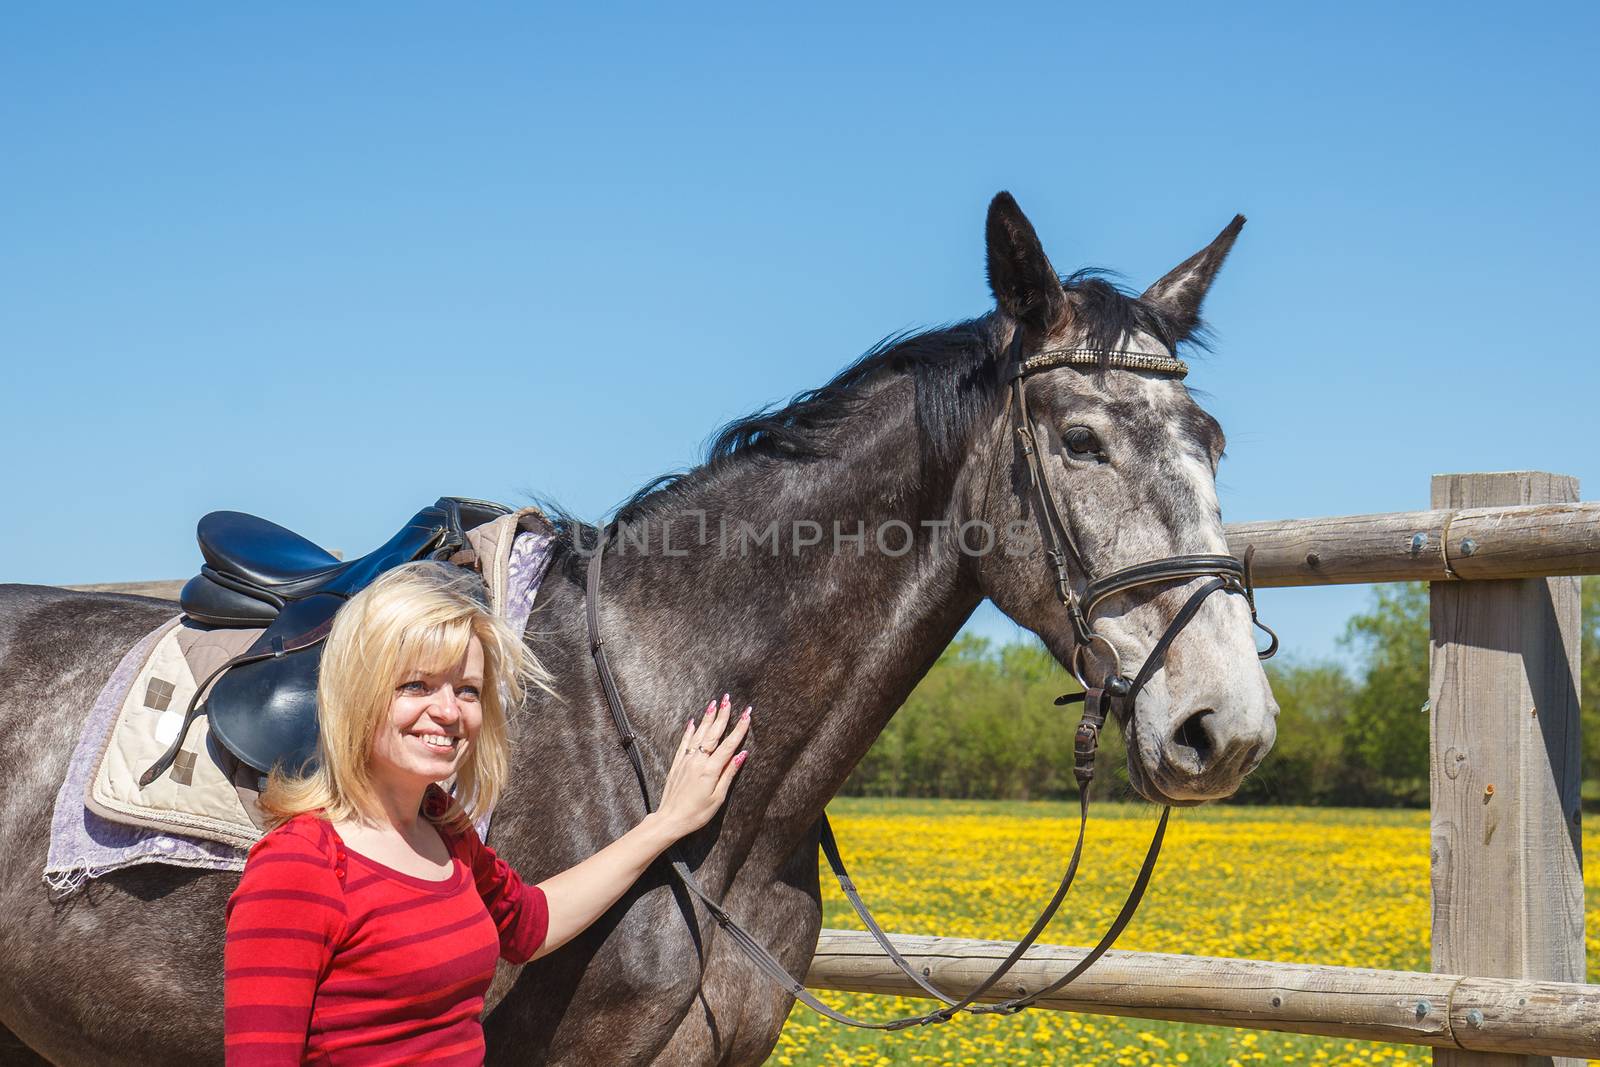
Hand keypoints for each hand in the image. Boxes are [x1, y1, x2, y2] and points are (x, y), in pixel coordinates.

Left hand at [653, 693, 750, 839]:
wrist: (670, 819)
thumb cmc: (696, 813)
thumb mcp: (718, 797)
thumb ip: (728, 774)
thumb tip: (741, 755)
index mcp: (711, 770)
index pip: (728, 744)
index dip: (739, 728)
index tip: (747, 714)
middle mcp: (698, 761)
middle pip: (713, 734)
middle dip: (722, 715)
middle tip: (728, 699)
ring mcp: (686, 761)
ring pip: (699, 734)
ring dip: (707, 718)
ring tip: (714, 703)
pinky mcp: (677, 764)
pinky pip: (684, 743)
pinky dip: (690, 731)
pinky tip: (694, 722)